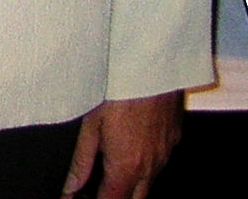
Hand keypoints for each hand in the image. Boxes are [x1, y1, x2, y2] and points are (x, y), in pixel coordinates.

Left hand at [62, 92, 182, 198]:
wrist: (148, 63)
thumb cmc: (117, 89)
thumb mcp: (89, 125)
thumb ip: (81, 161)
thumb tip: (71, 187)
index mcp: (127, 166)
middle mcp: (152, 165)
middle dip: (119, 198)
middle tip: (98, 191)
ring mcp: (167, 152)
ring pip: (152, 182)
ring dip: (133, 183)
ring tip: (111, 172)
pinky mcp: (176, 137)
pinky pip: (163, 161)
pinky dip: (148, 164)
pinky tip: (132, 148)